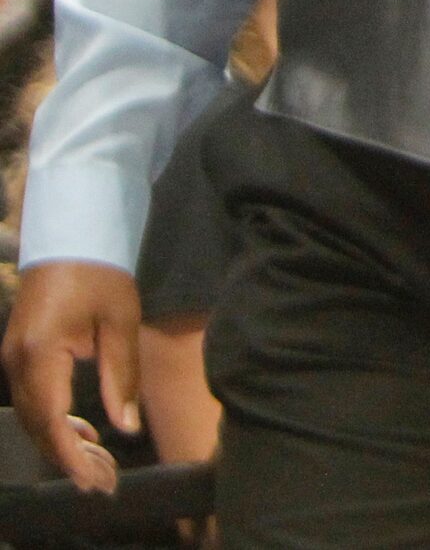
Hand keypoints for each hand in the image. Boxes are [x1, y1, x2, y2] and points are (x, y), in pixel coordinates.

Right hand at [2, 261, 143, 491]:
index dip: (71, 455)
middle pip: (37, 425)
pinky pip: (34, 400)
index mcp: (40, 354)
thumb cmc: (101, 276)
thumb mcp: (121, 325)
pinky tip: (85, 433)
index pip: (51, 420)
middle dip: (68, 457)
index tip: (93, 481)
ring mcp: (13, 360)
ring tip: (99, 465)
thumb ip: (121, 377)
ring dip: (62, 443)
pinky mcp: (19, 356)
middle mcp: (17, 362)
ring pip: (33, 416)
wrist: (71, 239)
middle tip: (102, 482)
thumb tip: (125, 428)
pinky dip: (56, 422)